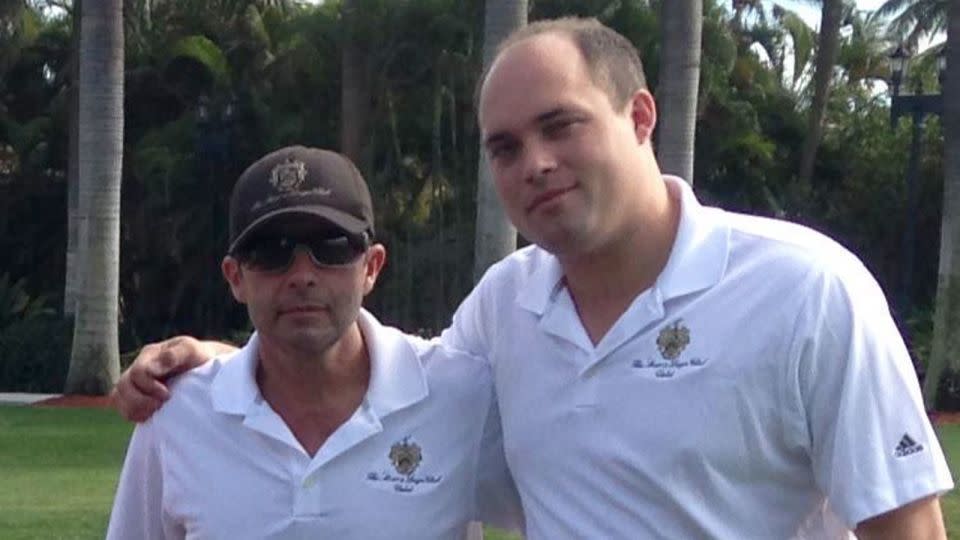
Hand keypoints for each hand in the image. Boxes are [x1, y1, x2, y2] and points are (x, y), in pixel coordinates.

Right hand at [112, 336, 230, 421]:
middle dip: (140, 400)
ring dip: (133, 408)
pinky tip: (148, 417)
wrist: (207, 368)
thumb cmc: (199, 357)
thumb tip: (152, 369)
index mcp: (150, 355)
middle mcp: (138, 368)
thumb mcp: (191, 351)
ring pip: (118, 397)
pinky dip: (132, 414)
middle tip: (160, 405)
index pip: (138, 373)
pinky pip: (123, 408)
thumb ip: (174, 355)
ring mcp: (136, 384)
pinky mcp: (138, 398)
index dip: (149, 386)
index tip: (168, 394)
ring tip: (153, 412)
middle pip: (122, 386)